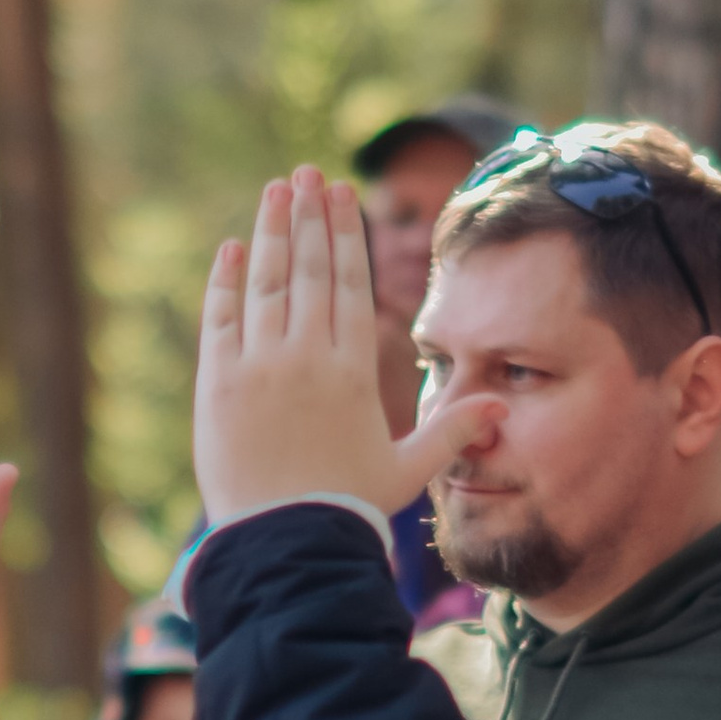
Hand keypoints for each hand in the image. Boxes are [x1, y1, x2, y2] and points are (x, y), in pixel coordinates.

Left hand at [193, 167, 495, 529]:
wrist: (289, 546)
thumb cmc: (349, 511)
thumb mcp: (408, 470)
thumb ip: (451, 431)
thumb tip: (501, 405)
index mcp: (353, 372)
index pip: (348, 284)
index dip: (344, 234)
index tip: (340, 195)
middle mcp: (307, 358)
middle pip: (309, 269)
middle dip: (309, 215)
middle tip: (307, 173)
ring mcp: (260, 367)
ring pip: (266, 282)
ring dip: (271, 230)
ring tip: (276, 190)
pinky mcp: (219, 385)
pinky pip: (221, 319)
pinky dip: (226, 280)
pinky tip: (233, 249)